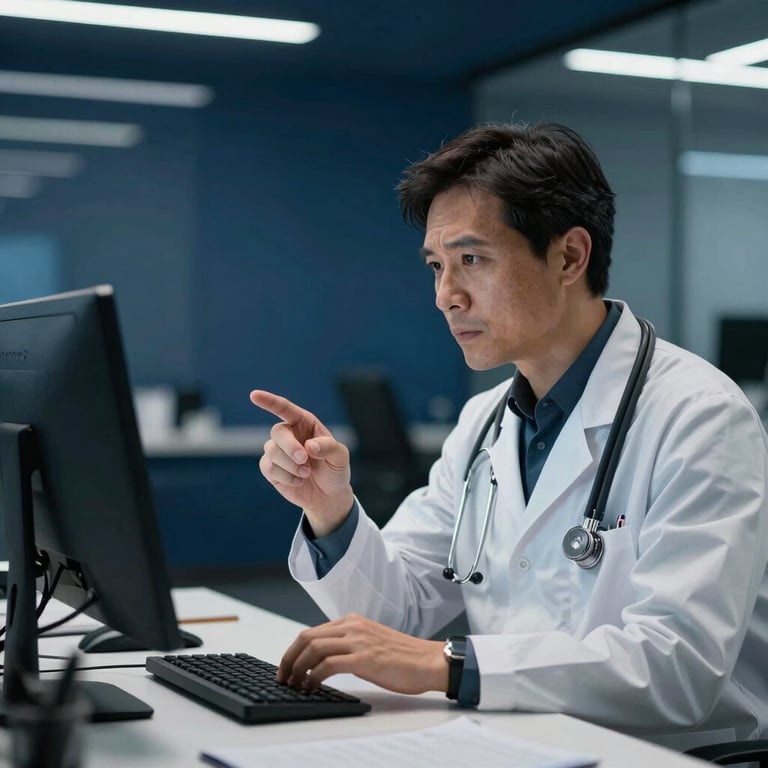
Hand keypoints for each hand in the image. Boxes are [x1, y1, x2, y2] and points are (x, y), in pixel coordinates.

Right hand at [250, 390, 353, 535]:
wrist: (329, 495)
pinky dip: (286, 477)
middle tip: (304, 460)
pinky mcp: (271, 468)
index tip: (254, 395)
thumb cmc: (335, 470)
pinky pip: (268, 468)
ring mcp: (278, 451)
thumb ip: (329, 447)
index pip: (285, 408)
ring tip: (306, 474)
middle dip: (290, 447)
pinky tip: (299, 481)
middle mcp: (289, 434)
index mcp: (305, 423)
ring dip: (290, 465)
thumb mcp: (340, 457)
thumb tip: (309, 446)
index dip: (269, 401)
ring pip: (272, 451)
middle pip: (278, 432)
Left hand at [277, 614, 447, 695]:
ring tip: (294, 684)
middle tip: (283, 677)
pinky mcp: (364, 658)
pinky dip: (314, 676)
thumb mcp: (370, 642)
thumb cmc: (403, 656)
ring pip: (314, 649)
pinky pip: (328, 664)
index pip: (312, 632)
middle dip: (289, 658)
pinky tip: (312, 687)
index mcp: (353, 621)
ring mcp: (358, 641)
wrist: (427, 661)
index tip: (286, 667)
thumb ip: (349, 644)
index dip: (293, 650)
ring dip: (298, 668)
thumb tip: (324, 660)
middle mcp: (352, 627)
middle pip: (307, 637)